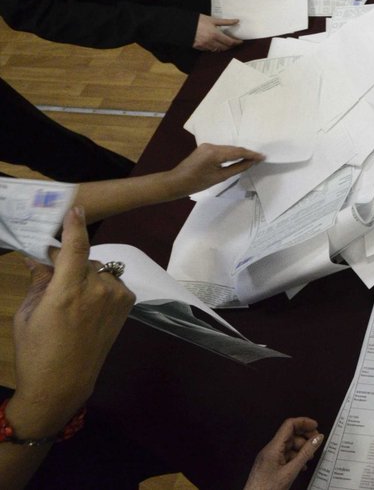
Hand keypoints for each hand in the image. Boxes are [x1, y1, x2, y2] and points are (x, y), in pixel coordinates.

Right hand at [6, 207, 134, 439]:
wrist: (63, 383)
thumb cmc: (36, 350)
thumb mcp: (28, 313)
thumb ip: (38, 281)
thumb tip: (38, 258)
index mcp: (68, 292)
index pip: (75, 248)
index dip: (75, 227)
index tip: (77, 209)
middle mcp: (97, 290)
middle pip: (84, 259)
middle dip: (69, 262)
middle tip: (53, 275)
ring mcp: (116, 297)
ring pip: (99, 270)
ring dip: (85, 275)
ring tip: (71, 300)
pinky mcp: (127, 305)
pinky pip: (112, 282)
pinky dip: (100, 286)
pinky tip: (87, 305)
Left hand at [166, 143, 264, 197]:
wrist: (176, 182)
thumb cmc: (196, 183)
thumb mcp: (219, 177)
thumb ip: (237, 168)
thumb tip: (250, 163)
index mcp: (215, 153)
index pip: (237, 152)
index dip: (251, 155)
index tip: (262, 157)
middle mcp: (211, 146)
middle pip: (233, 149)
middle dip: (246, 153)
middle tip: (259, 159)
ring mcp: (207, 146)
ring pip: (228, 149)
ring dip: (239, 153)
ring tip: (250, 159)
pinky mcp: (205, 148)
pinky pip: (221, 150)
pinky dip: (230, 154)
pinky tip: (237, 158)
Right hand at [194, 15, 241, 51]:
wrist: (182, 25)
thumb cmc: (198, 20)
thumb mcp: (212, 19)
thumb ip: (226, 22)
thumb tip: (236, 21)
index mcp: (215, 34)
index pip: (229, 42)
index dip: (236, 43)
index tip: (240, 42)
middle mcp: (211, 42)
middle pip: (224, 48)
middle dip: (230, 46)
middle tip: (234, 43)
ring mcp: (204, 46)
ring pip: (217, 50)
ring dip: (223, 47)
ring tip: (225, 43)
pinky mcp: (199, 47)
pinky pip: (210, 50)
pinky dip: (214, 48)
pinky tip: (215, 44)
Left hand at [243, 417, 323, 489]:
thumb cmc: (267, 489)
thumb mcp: (291, 471)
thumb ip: (305, 453)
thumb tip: (317, 439)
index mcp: (273, 448)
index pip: (289, 425)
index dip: (303, 423)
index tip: (315, 426)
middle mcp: (270, 450)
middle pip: (290, 435)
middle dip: (304, 437)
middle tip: (316, 442)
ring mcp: (269, 458)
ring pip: (288, 446)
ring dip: (301, 449)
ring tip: (310, 457)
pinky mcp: (270, 466)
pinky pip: (285, 456)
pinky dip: (295, 457)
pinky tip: (301, 465)